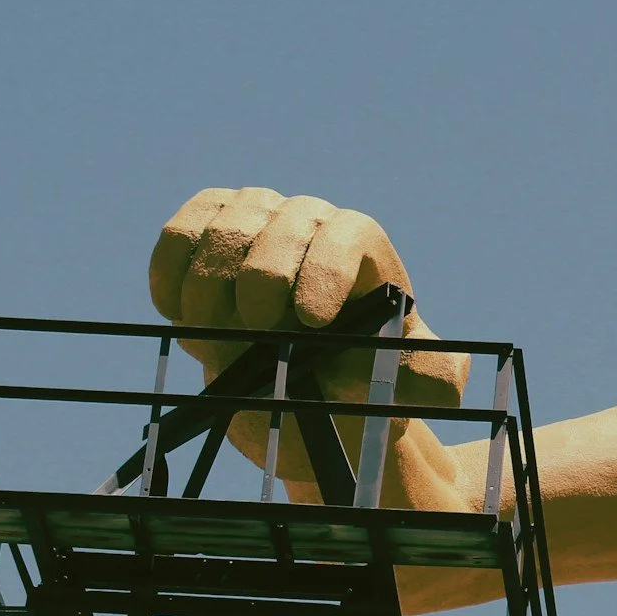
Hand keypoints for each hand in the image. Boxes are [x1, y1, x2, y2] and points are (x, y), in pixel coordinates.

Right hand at [147, 188, 467, 472]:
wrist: (305, 394)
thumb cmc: (365, 387)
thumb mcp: (410, 392)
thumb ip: (431, 382)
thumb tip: (446, 376)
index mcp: (364, 249)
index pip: (344, 235)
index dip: (323, 272)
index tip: (311, 324)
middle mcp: (310, 221)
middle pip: (276, 225)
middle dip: (260, 288)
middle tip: (256, 340)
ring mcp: (255, 221)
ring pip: (223, 225)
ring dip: (210, 288)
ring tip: (217, 340)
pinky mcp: (205, 235)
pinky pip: (179, 234)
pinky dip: (170, 273)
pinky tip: (177, 316)